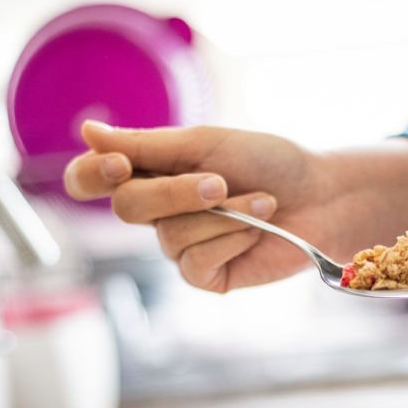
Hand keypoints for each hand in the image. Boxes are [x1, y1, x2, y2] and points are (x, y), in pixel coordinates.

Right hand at [64, 121, 407, 291]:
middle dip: (177, 192)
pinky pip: (195, 263)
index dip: (92, 175)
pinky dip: (232, 241)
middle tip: (221, 181)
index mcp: (149, 172)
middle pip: (127, 208)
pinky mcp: (205, 276)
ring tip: (260, 203)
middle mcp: (157, 212)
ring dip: (223, 216)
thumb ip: (145, 145)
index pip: (89, 180)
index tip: (120, 164)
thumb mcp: (205, 143)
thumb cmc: (267, 162)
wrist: (321, 196)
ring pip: (169, 237)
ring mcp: (179, 246)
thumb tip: (86, 132)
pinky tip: (258, 230)